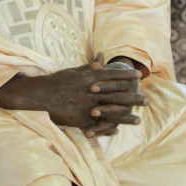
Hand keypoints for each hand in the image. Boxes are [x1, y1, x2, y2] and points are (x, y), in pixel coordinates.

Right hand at [0, 54, 145, 133]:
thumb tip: (101, 55)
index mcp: (88, 78)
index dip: (126, 76)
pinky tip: (118, 129)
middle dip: (133, 98)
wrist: (38, 96)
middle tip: (147, 100)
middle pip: (116, 95)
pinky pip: (98, 124)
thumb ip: (90, 66)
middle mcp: (89, 91)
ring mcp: (85, 106)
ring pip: (110, 111)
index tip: (139, 77)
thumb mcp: (73, 72)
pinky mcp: (80, 119)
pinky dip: (108, 127)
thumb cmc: (56, 82)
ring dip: (126, 116)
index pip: (112, 75)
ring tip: (139, 119)